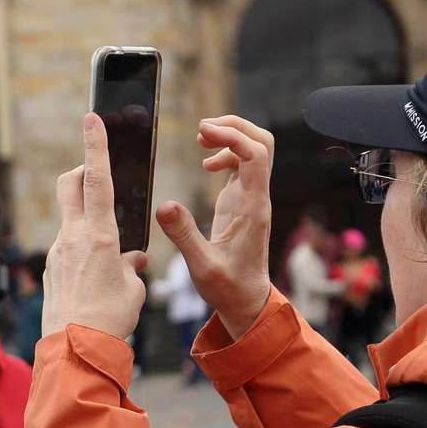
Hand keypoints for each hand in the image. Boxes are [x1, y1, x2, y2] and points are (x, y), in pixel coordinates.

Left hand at [43, 113, 149, 340]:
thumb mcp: (133, 289)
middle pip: (69, 185)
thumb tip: (132, 259)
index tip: (92, 118)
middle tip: (96, 173)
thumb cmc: (110, 320)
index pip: (97, 179)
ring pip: (70, 219)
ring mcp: (57, 253)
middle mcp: (72, 238)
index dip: (95, 145)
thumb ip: (131, 266)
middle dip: (81, 170)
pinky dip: (82, 250)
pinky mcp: (50, 270)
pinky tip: (95, 275)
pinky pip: (67, 249)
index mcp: (98, 236)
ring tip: (109, 251)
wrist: (75, 351)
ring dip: (87, 221)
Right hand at [155, 116, 275, 338]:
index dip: (232, 136)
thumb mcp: (201, 267)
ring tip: (200, 140)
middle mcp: (257, 197)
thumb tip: (164, 205)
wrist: (246, 301)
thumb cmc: (228, 288)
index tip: (202, 133)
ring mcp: (251, 197)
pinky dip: (225, 153)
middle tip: (202, 129)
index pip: (255, 156)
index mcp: (253, 208)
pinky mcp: (242, 201)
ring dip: (230, 136)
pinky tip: (205, 164)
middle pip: (262, 142)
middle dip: (235, 126)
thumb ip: (184, 236)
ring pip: (254, 149)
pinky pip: (242, 164)